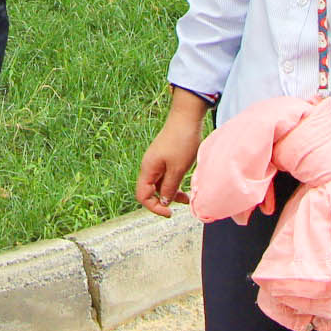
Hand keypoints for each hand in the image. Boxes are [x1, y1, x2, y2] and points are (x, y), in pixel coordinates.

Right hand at [136, 92, 209, 216]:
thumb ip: (169, 187)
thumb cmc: (181, 141)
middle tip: (182, 203)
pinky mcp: (165, 158)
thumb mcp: (177, 169)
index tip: (170, 212)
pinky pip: (166, 176)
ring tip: (187, 197)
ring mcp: (157, 162)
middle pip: (150, 191)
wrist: (186, 119)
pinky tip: (186, 185)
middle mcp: (150, 167)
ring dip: (172, 192)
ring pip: (160, 185)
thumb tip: (164, 202)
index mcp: (148, 169)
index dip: (154, 207)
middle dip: (165, 200)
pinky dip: (175, 183)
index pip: (143, 196)